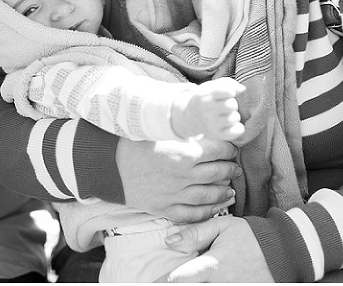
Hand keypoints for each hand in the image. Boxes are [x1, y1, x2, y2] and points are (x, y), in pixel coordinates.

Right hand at [116, 138, 240, 221]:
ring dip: (224, 191)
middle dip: (230, 169)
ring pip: (210, 196)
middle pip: (219, 173)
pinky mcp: (165, 208)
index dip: (229, 148)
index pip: (218, 151)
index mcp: (183, 153)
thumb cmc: (131, 144)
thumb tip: (203, 128)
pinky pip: (193, 214)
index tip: (231, 147)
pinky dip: (208, 212)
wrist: (108, 166)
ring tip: (230, 188)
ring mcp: (175, 194)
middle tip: (234, 166)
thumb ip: (183, 132)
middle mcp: (183, 176)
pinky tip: (216, 207)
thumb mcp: (158, 131)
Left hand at [158, 216, 272, 281]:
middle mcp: (220, 284)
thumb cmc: (251, 236)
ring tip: (188, 280)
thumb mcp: (223, 226)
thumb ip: (195, 233)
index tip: (151, 283)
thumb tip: (169, 241)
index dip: (161, 282)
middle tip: (168, 281)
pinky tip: (206, 282)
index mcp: (213, 265)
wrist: (283, 251)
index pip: (179, 279)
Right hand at [174, 77, 245, 140]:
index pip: (227, 91)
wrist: (190, 118)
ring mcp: (210, 124)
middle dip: (232, 104)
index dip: (231, 91)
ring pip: (235, 117)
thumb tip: (242, 89)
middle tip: (225, 106)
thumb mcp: (210, 87)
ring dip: (234, 115)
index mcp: (202, 96)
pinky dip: (238, 128)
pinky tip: (231, 125)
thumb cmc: (205, 100)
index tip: (228, 93)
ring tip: (226, 115)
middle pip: (232, 105)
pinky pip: (237, 131)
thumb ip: (228, 83)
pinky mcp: (216, 134)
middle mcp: (205, 111)